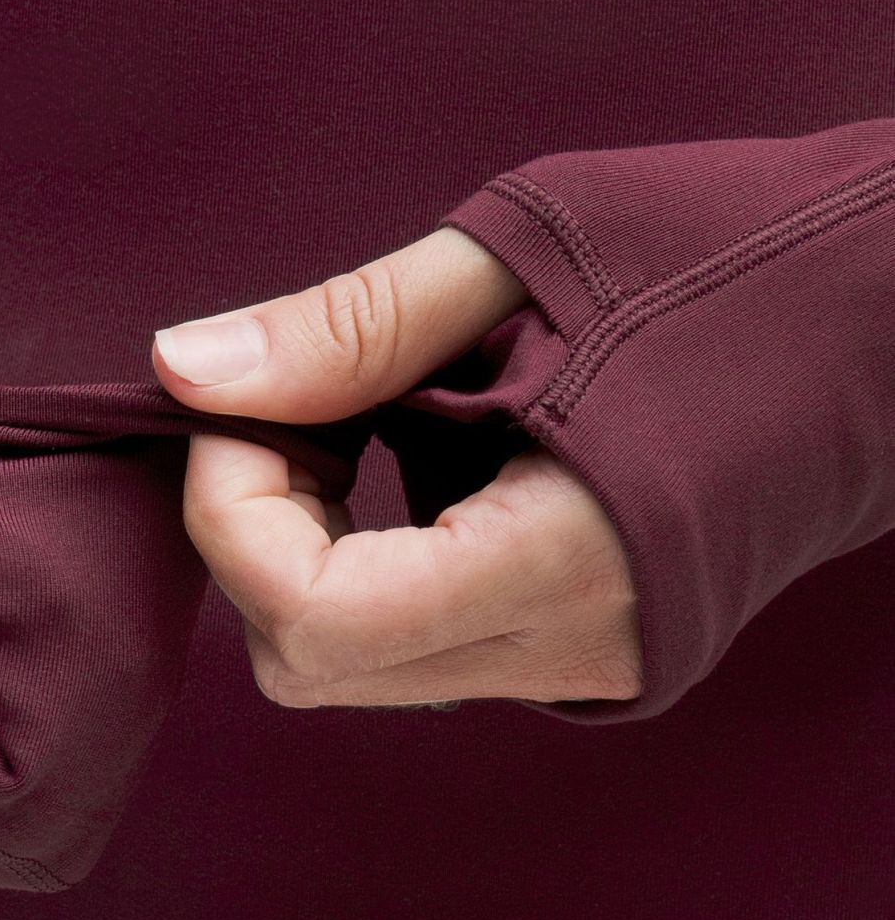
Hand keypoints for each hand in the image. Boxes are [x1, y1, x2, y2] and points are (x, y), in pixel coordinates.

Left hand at [151, 227, 642, 708]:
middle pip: (314, 663)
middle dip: (257, 535)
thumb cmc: (736, 255)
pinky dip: (377, 559)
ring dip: (313, 547)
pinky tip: (429, 452)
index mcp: (566, 558)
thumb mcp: (525, 257)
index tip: (247, 408)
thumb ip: (346, 328)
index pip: (316, 620)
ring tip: (380, 417)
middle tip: (305, 407)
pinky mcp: (594, 650)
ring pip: (359, 663)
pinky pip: (424, 643)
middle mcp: (575, 648)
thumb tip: (183, 369)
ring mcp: (589, 663)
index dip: (233, 516)